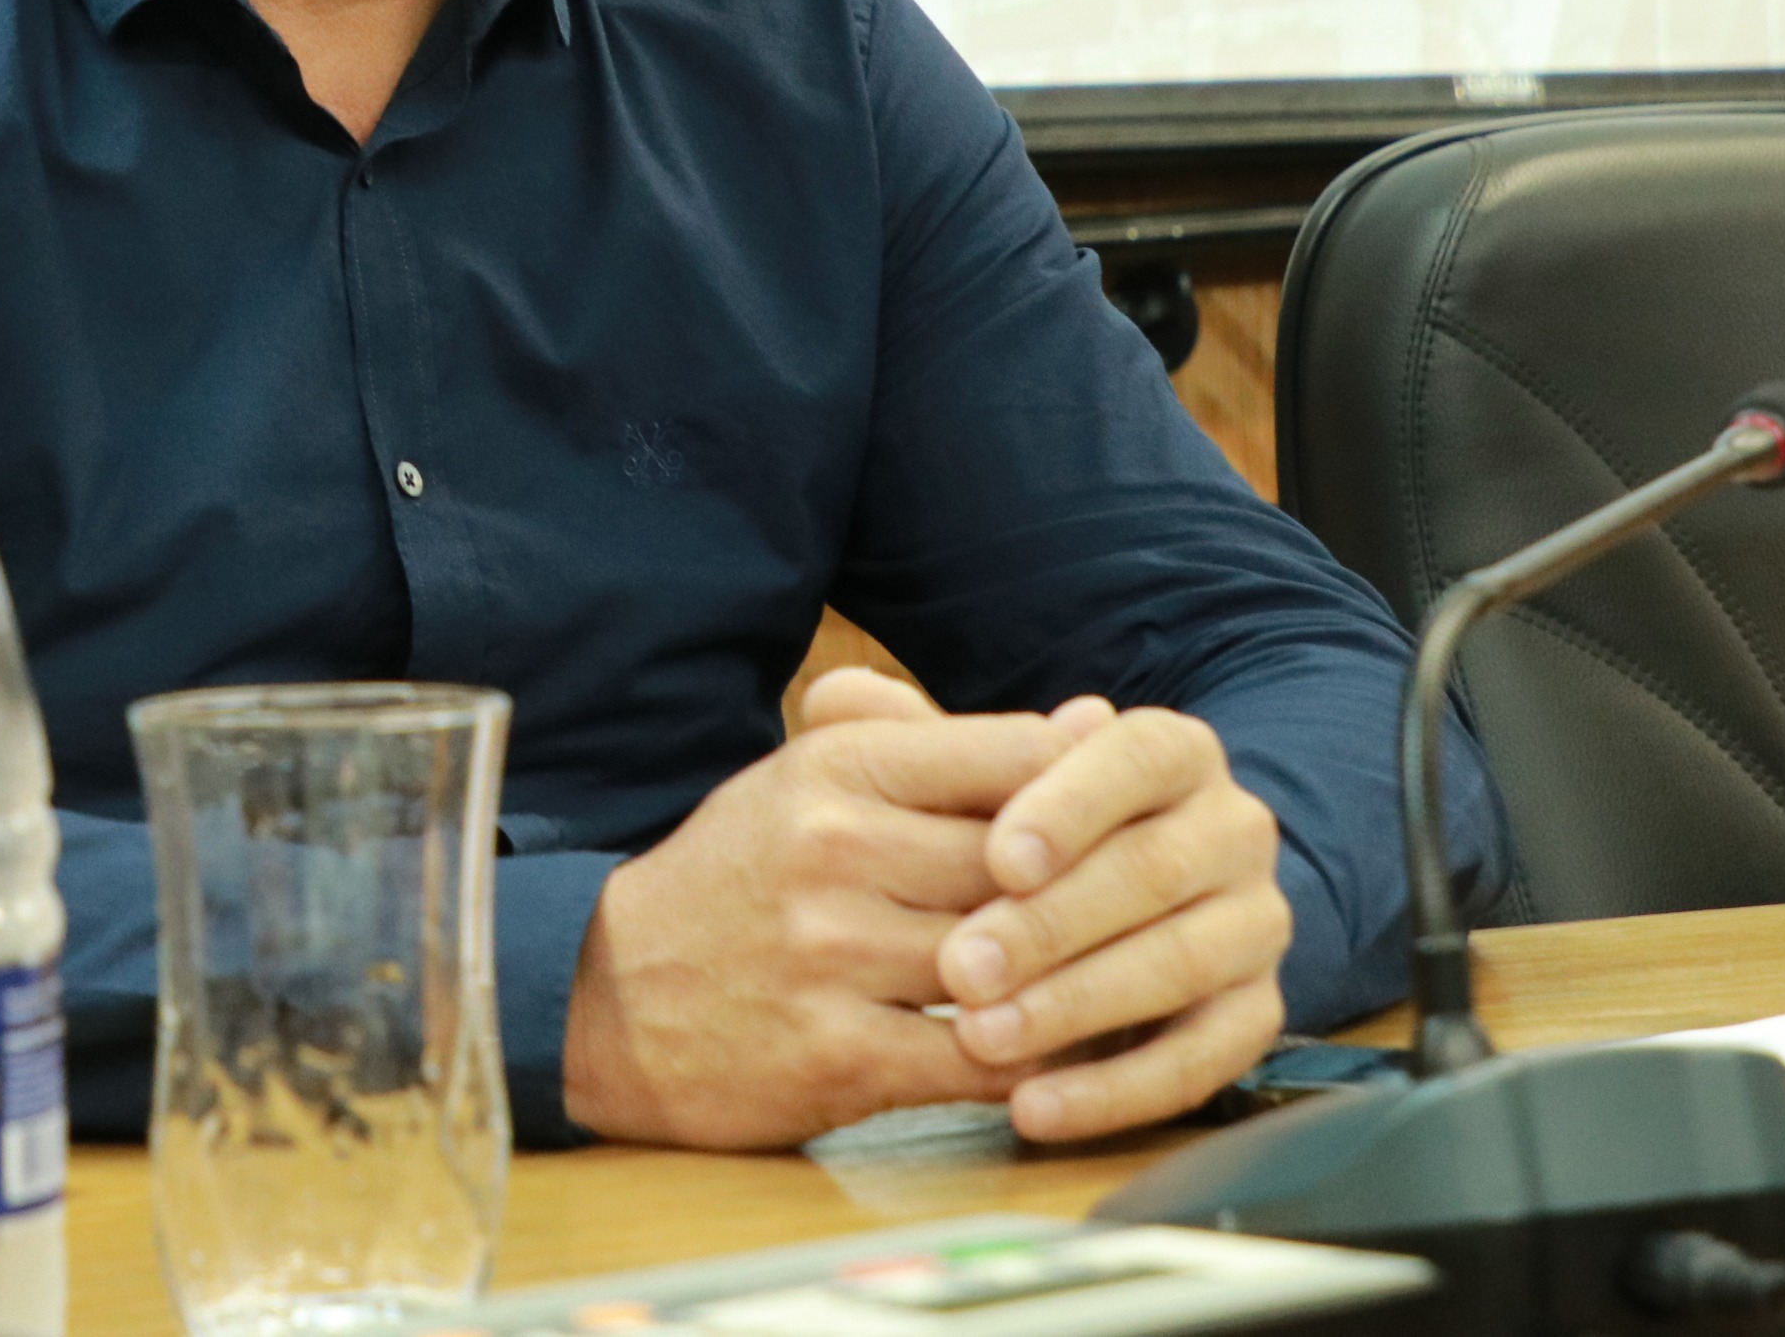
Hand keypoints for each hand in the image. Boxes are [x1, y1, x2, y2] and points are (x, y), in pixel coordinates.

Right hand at [560, 668, 1111, 1146]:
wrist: (609, 994)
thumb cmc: (738, 879)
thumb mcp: (816, 782)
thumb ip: (947, 753)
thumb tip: (1091, 723)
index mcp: (837, 768)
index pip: (1011, 761)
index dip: (1096, 794)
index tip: (1145, 815)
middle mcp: (834, 849)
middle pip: (1025, 867)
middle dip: (1105, 894)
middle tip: (1174, 909)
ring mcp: (834, 953)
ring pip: (1011, 964)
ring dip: (1081, 984)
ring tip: (1140, 985)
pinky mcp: (836, 1052)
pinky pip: (977, 1058)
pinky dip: (1035, 1062)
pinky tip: (1069, 1054)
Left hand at [935, 702, 1291, 1140]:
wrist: (1095, 920)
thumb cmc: (1013, 836)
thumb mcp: (966, 781)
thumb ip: (909, 740)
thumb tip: (837, 695)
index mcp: (1172, 752)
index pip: (1135, 757)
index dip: (1070, 806)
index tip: (997, 857)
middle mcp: (1232, 828)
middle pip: (1155, 868)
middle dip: (1052, 923)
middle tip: (959, 968)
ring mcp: (1254, 923)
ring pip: (1180, 963)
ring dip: (1076, 1007)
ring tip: (978, 1038)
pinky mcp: (1255, 1013)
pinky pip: (1203, 1060)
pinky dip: (1116, 1091)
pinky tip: (1033, 1109)